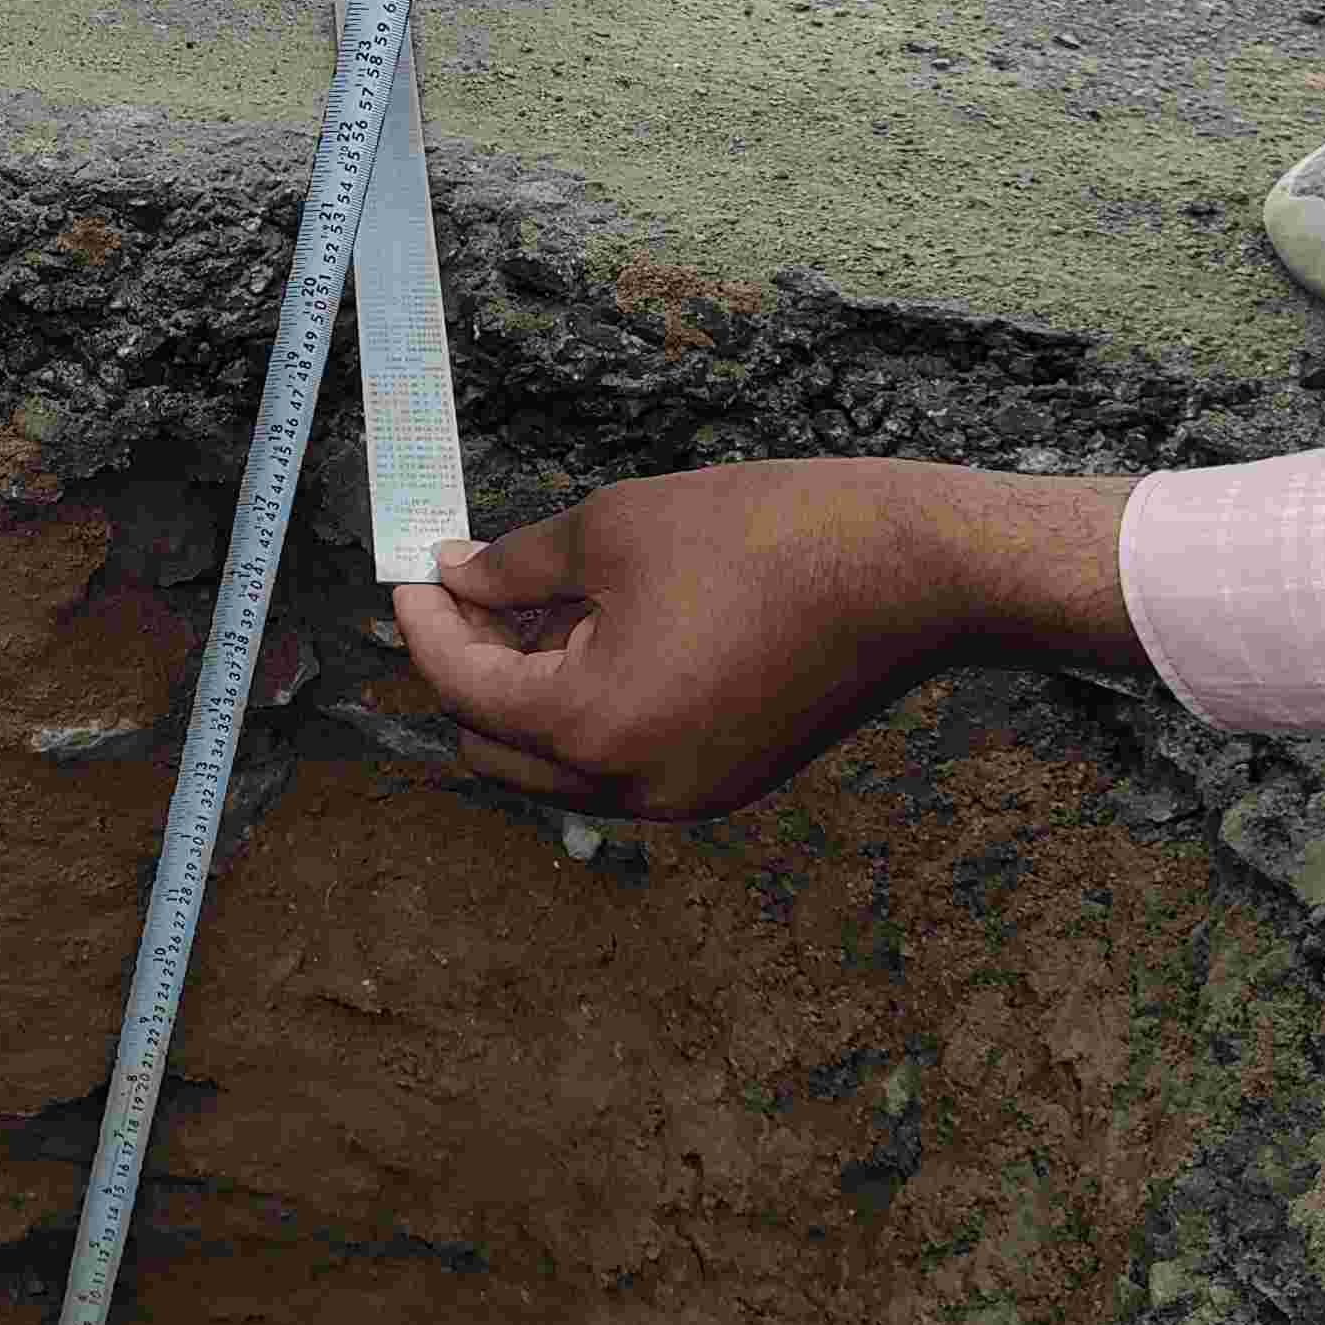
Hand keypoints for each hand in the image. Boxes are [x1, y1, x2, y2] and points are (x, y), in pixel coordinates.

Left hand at [390, 460, 1146, 821]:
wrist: (911, 571)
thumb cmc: (767, 536)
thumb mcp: (613, 528)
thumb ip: (515, 566)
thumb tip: (457, 576)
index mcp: (589, 725)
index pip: (459, 683)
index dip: (423, 621)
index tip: (412, 572)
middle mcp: (629, 785)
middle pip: (492, 745)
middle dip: (467, 666)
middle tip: (470, 587)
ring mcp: (681, 795)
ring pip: (556, 763)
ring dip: (528, 692)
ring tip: (538, 601)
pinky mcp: (723, 782)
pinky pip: (621, 761)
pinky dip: (591, 709)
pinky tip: (601, 632)